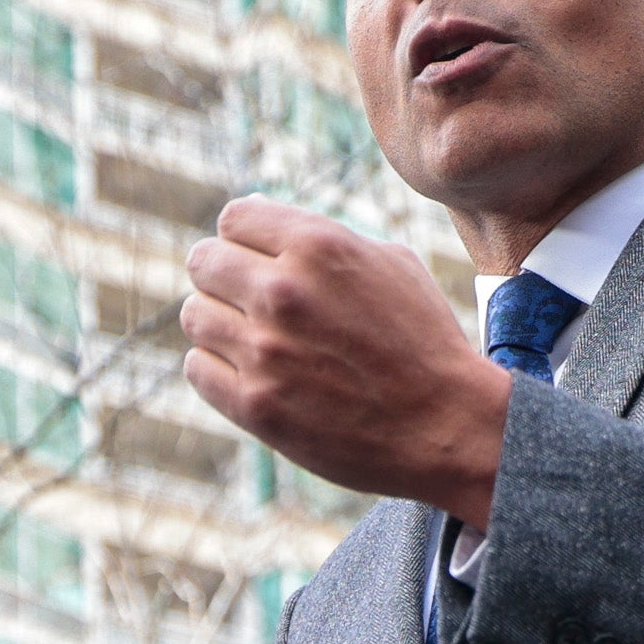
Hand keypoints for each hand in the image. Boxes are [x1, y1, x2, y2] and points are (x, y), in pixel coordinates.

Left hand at [184, 200, 510, 526]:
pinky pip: (197, 367)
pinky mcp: (254, 404)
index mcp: (318, 246)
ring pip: (196, 315)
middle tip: (249, 300)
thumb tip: (262, 221)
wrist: (447, 425)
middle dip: (224, 276)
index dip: (245, 237)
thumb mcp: (391, 263)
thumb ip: (325, 238)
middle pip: (203, 261)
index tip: (258, 258)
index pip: (233, 218)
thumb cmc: (424, 341)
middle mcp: (283, 292)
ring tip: (255, 340)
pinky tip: (253, 373)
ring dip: (220, 323)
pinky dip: (218, 368)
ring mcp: (264, 351)